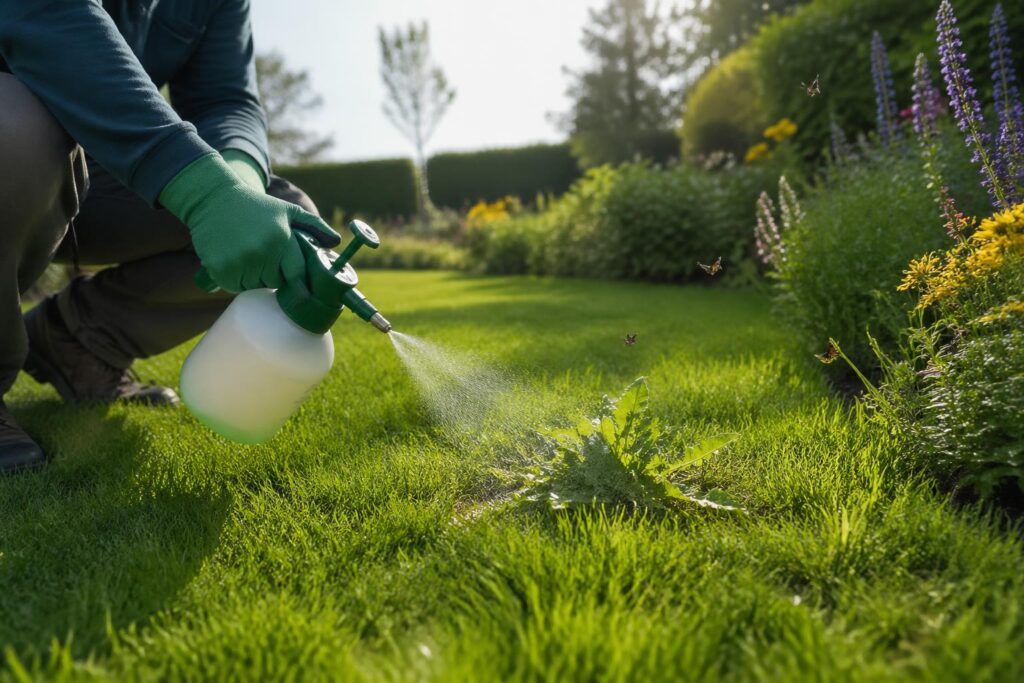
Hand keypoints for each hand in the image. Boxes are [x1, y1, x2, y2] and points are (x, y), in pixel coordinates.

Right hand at [159, 153, 339, 292]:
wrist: (213, 198)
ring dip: (253, 278)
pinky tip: (233, 259)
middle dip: (272, 274)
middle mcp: (262, 253)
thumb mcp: (287, 210)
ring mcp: (240, 262)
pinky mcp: (220, 269)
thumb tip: (336, 243)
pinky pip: (234, 287)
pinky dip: (234, 279)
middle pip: (275, 282)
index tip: (298, 286)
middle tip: (263, 255)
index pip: (296, 274)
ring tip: (247, 255)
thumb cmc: (255, 206)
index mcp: (282, 240)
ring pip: (254, 286)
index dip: (296, 279)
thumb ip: (314, 225)